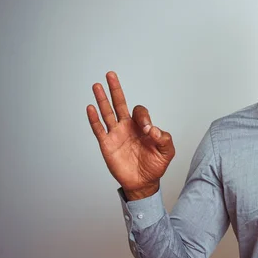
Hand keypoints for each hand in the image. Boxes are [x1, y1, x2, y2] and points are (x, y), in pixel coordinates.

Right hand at [87, 71, 174, 199]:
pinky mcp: (107, 144)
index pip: (139, 112)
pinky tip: (90, 107)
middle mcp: (127, 127)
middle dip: (116, 89)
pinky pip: (99, 129)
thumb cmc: (155, 165)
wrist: (144, 182)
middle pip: (120, 103)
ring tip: (97, 85)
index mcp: (141, 126)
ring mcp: (116, 134)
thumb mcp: (166, 151)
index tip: (147, 131)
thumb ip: (164, 138)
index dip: (143, 118)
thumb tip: (152, 129)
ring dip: (102, 99)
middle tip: (111, 74)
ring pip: (107, 113)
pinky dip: (94, 119)